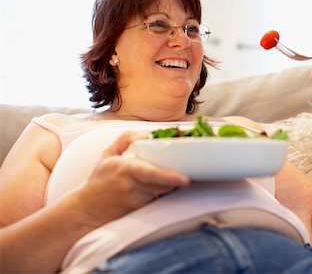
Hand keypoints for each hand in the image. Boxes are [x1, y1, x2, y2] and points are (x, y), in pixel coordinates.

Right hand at [74, 132, 189, 226]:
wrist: (87, 210)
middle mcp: (131, 186)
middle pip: (163, 183)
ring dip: (172, 184)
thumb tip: (143, 134)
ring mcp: (136, 200)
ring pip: (163, 191)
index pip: (150, 174)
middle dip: (177, 177)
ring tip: (179, 175)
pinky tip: (167, 185)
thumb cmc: (99, 181)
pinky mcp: (140, 210)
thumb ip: (124, 140)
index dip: (169, 177)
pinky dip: (165, 192)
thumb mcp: (107, 155)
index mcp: (124, 169)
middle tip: (191, 170)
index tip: (185, 179)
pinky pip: (158, 199)